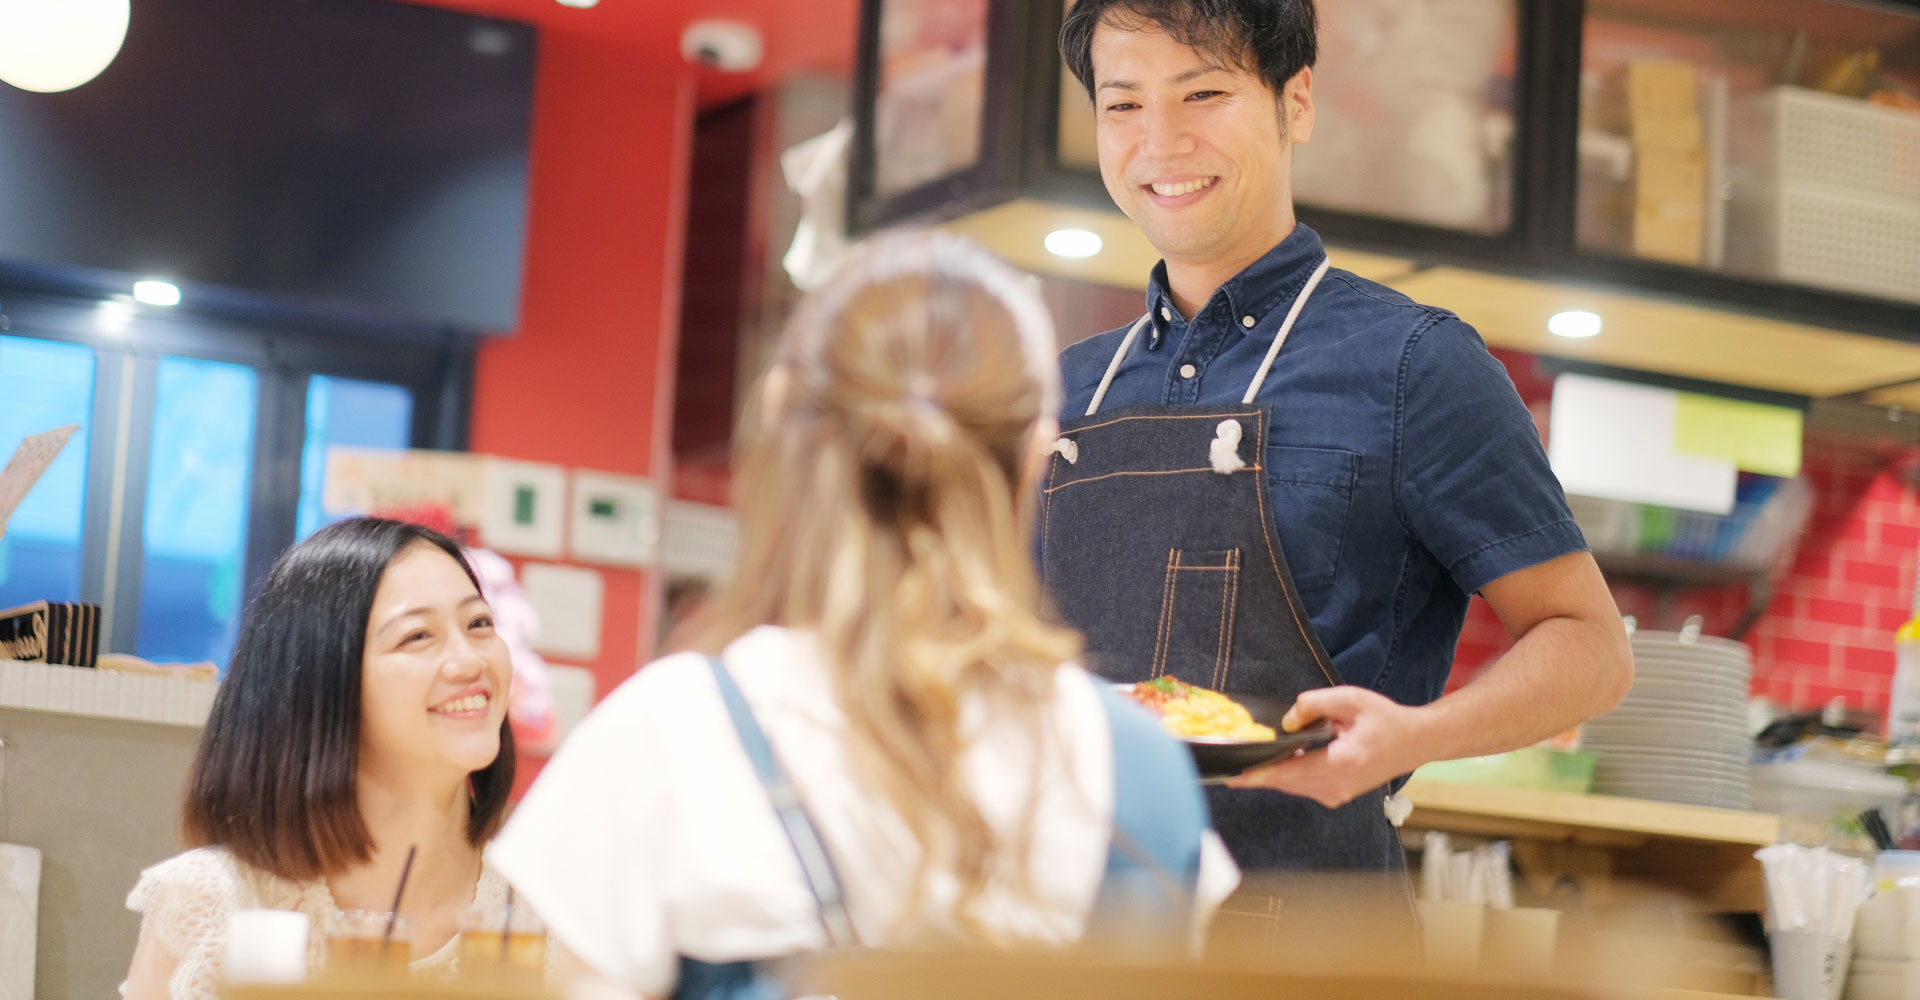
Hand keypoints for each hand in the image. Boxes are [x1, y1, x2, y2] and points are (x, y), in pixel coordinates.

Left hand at [1223, 686, 1428, 806]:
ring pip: (1292, 787)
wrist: (1414, 742)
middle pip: (1285, 782)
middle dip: (1257, 772)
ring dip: (1273, 772)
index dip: (1257, 776)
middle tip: (1229, 762)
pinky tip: (1284, 758)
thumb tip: (1286, 722)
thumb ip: (1314, 704)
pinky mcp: (1337, 795)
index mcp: (1341, 763)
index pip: (1289, 773)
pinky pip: (1303, 787)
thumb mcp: (1350, 699)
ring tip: (1253, 757)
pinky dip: (1289, 774)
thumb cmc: (1384, 719)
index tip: (1231, 777)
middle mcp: (1337, 786)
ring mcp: (1337, 795)